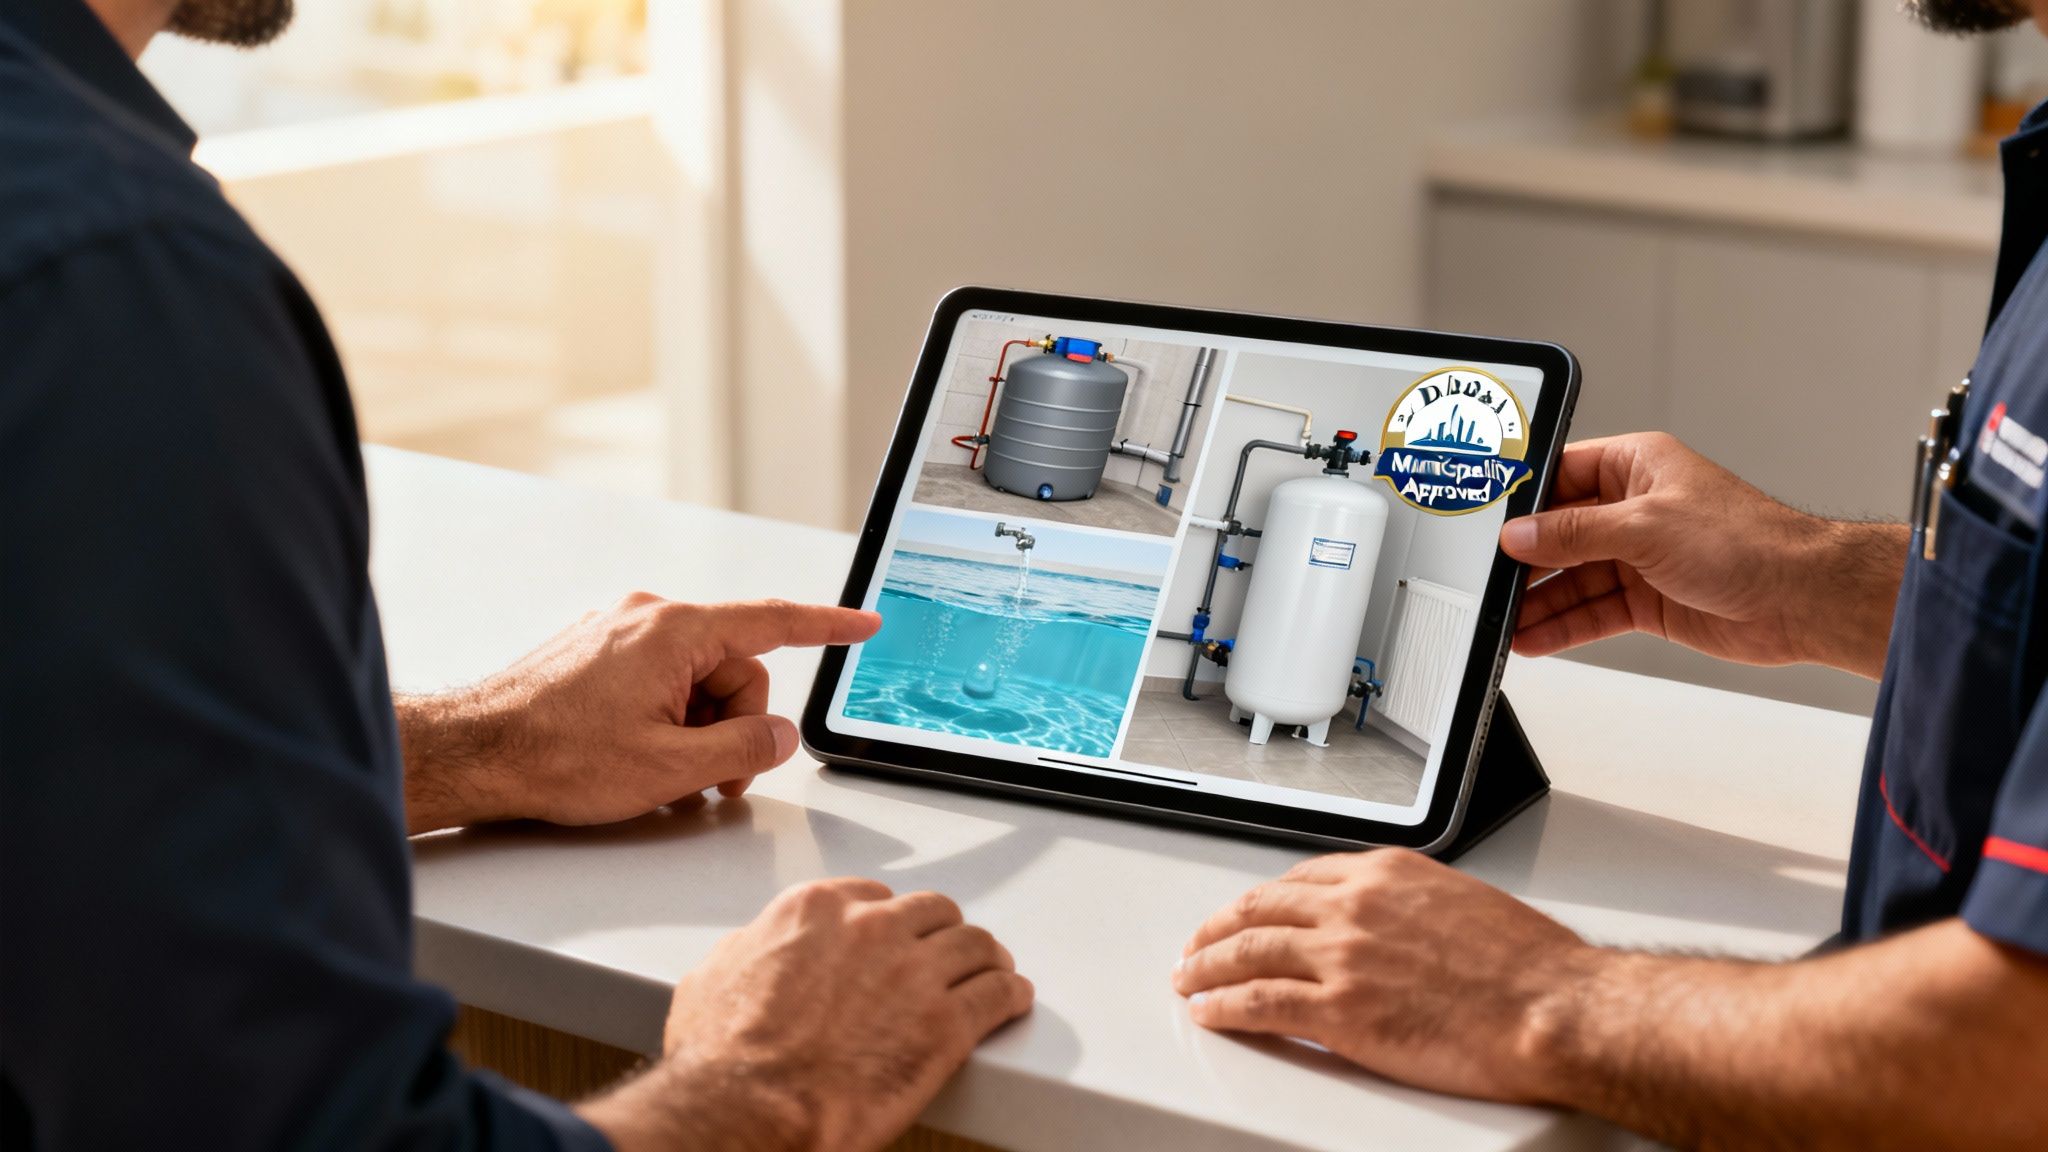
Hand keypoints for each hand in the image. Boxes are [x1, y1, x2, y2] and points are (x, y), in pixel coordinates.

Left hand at [399, 594, 879, 831]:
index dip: (828, 626)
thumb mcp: (670, 769)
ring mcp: (619, 632)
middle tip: (707, 780)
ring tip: (661, 773)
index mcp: (675, 631)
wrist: (472, 753)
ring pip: (696, 679)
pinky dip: (665, 718)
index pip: (773, 622)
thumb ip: (744, 751)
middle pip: (733, 668)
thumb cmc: (555, 757)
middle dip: (734, 724)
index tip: (864, 623)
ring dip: (696, 728)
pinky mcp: (597, 652)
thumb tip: (778, 736)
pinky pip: (660, 680)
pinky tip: (635, 755)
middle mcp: (648, 617)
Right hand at [583, 878, 1034, 1151]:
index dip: (891, 921)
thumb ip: (750, 949)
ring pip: (975, 944)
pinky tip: (1013, 999)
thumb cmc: (721, 1058)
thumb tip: (755, 950)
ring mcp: (914, 972)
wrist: (747, 1108)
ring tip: (993, 971)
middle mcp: (871, 928)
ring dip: (985, 958)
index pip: (874, 896)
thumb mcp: (714, 976)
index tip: (898, 936)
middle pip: (932, 913)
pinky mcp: (947, 1023)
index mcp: (816, 910)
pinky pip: (999, 994)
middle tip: (949, 954)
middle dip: (942, 933)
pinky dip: (1011, 995)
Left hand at [1173, 850, 1592, 1101]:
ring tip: (1188, 978)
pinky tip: (1210, 1011)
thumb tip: (1397, 926)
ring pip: (1248, 952)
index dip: (1263, 900)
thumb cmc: (1530, 967)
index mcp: (1386, 874)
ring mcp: (1342, 957)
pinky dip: (1224, 1007)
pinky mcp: (1339, 1011)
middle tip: (1198, 943)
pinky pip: (1259, 1004)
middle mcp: (1355, 907)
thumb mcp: (1463, 904)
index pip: (1301, 878)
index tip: (1248, 913)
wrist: (1552, 1008)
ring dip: (1207, 966)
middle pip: (1261, 909)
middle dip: (1219, 928)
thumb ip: (1413, 907)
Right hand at [1498, 433, 1904, 677]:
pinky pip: (1593, 612)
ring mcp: (1640, 557)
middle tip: (1487, 583)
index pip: (1560, 476)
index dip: (1522, 501)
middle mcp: (1634, 509)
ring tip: (1503, 622)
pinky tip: (1534, 638)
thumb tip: (1521, 535)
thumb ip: (1574, 533)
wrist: (1801, 598)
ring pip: (1573, 580)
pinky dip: (1564, 626)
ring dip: (1539, 602)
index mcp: (1635, 466)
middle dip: (1525, 561)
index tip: (1487, 524)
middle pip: (1560, 534)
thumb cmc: (1748, 541)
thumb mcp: (1644, 526)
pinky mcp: (1648, 600)